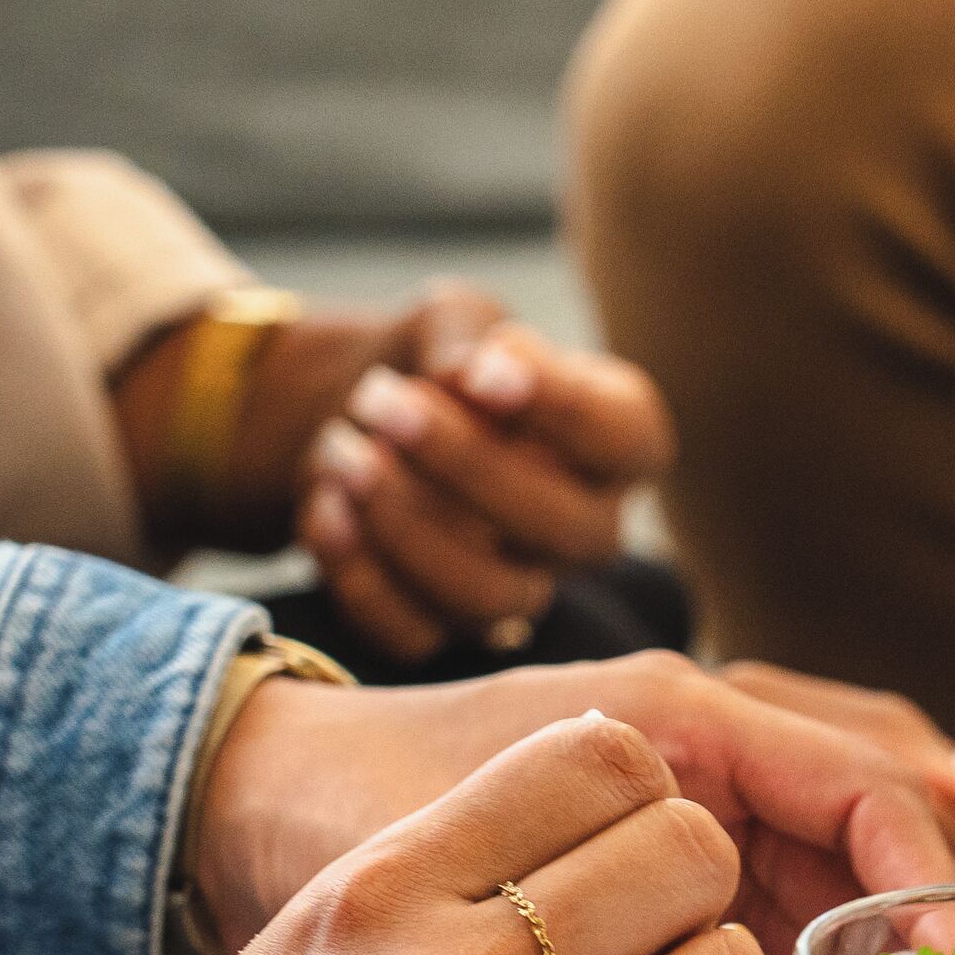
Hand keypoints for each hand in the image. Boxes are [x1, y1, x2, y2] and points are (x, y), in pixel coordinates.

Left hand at [188, 650, 954, 954]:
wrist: (250, 800)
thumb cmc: (342, 812)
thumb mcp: (463, 857)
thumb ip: (587, 896)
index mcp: (665, 714)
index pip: (846, 773)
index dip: (911, 862)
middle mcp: (692, 733)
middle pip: (872, 783)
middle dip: (937, 873)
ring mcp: (681, 780)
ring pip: (841, 822)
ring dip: (898, 899)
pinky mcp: (658, 832)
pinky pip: (783, 859)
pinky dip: (837, 913)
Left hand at [296, 291, 674, 661]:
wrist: (357, 415)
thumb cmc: (433, 358)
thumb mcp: (451, 319)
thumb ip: (467, 336)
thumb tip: (466, 377)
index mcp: (612, 440)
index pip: (629, 439)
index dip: (564, 411)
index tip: (484, 371)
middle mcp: (582, 527)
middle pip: (565, 529)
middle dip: (466, 465)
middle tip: (380, 399)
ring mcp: (517, 587)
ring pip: (488, 597)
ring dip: (404, 525)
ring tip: (341, 452)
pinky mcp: (441, 627)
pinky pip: (411, 635)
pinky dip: (357, 575)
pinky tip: (325, 508)